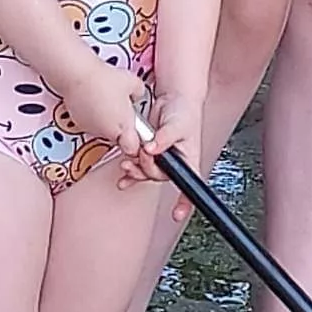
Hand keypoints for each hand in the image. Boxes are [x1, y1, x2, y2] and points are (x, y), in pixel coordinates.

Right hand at [57, 55, 147, 164]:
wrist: (78, 75)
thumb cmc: (106, 80)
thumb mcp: (132, 82)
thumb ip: (139, 93)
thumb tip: (136, 96)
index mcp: (123, 128)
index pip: (133, 149)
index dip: (136, 142)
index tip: (138, 130)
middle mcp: (107, 134)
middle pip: (118, 138)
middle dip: (121, 126)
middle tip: (122, 107)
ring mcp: (92, 130)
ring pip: (104, 130)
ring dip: (107, 120)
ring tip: (107, 98)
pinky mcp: (79, 123)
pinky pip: (91, 123)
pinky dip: (94, 115)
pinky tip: (94, 99)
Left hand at [121, 93, 201, 222]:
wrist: (174, 97)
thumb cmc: (184, 111)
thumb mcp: (177, 124)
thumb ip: (164, 137)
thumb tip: (152, 149)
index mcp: (187, 160)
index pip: (189, 186)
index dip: (185, 202)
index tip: (177, 214)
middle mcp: (174, 163)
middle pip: (158, 176)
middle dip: (147, 168)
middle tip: (143, 151)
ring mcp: (160, 158)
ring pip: (146, 173)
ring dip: (135, 170)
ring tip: (127, 163)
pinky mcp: (148, 151)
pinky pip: (138, 166)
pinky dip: (129, 171)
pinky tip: (122, 173)